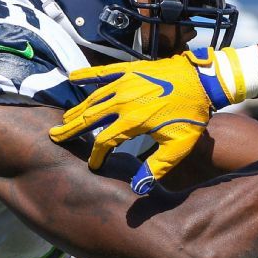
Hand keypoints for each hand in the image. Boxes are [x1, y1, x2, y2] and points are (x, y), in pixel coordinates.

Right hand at [50, 49, 226, 194]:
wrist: (204, 81)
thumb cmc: (192, 116)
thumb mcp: (178, 146)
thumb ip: (156, 167)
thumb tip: (138, 188)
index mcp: (133, 121)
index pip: (104, 141)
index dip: (96, 155)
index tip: (92, 164)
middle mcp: (124, 100)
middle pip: (89, 117)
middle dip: (71, 129)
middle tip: (54, 137)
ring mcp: (126, 82)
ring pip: (94, 98)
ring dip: (78, 109)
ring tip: (64, 119)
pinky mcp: (131, 69)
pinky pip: (103, 72)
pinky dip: (86, 74)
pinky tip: (72, 76)